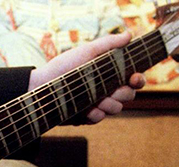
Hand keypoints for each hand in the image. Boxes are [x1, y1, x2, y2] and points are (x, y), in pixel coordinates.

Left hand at [28, 31, 145, 123]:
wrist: (40, 86)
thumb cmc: (62, 67)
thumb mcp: (86, 52)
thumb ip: (108, 44)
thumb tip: (129, 35)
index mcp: (108, 74)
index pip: (133, 79)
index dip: (138, 80)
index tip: (134, 78)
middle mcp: (105, 90)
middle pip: (129, 95)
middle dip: (123, 93)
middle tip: (111, 90)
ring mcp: (96, 104)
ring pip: (117, 108)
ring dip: (109, 104)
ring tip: (96, 99)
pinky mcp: (86, 117)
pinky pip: (100, 119)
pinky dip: (95, 114)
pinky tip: (87, 110)